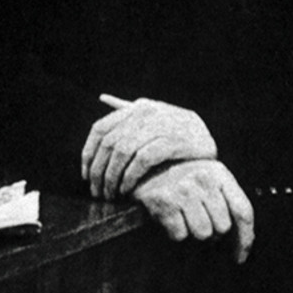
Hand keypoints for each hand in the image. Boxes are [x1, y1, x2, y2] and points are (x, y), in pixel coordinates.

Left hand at [82, 95, 216, 198]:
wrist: (206, 140)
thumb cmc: (174, 130)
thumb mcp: (152, 115)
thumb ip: (127, 109)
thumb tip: (103, 97)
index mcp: (137, 108)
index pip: (100, 128)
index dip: (88, 154)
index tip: (85, 176)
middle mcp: (146, 112)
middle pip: (109, 143)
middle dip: (99, 171)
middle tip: (97, 192)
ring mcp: (160, 124)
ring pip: (123, 151)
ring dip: (112, 177)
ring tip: (111, 194)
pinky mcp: (174, 141)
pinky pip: (142, 159)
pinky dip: (131, 176)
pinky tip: (128, 190)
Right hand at [133, 160, 254, 263]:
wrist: (152, 163)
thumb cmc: (190, 179)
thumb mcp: (214, 181)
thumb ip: (231, 204)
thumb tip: (243, 242)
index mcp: (221, 174)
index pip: (242, 211)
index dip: (245, 239)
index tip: (240, 258)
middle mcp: (205, 179)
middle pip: (222, 227)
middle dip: (214, 232)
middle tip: (202, 221)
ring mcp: (184, 189)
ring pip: (202, 233)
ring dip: (195, 231)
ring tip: (187, 217)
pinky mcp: (165, 201)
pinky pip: (180, 235)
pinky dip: (176, 231)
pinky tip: (173, 216)